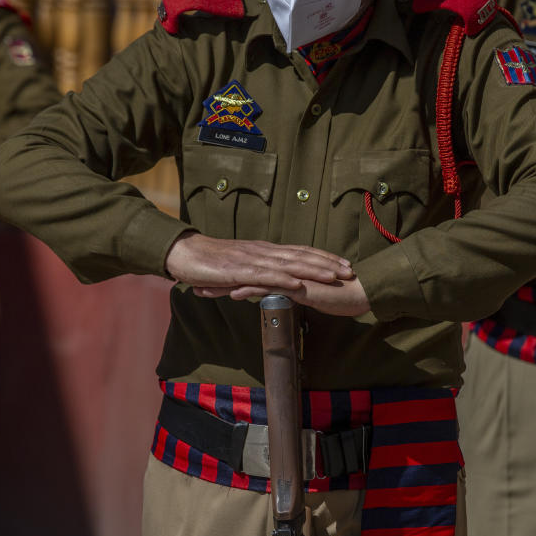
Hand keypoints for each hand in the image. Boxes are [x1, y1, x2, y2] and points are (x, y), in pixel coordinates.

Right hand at [165, 232, 353, 290]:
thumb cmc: (210, 264)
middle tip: (350, 271)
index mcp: (265, 251)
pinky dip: (283, 278)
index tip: (343, 263)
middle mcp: (263, 251)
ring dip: (313, 270)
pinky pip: (265, 274)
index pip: (300, 252)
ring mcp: (252, 259)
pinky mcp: (238, 270)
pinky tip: (297, 284)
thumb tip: (274, 284)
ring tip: (333, 277)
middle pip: (301, 256)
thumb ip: (258, 275)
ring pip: (288, 264)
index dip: (323, 257)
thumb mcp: (240, 269)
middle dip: (328, 263)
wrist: (184, 255)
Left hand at [195, 276, 370, 316]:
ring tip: (203, 291)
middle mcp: (284, 270)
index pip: (251, 272)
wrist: (361, 291)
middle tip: (195, 283)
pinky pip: (269, 288)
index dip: (229, 277)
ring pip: (251, 279)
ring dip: (225, 285)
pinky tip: (233, 295)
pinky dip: (250, 291)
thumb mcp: (310, 294)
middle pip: (244, 273)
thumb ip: (294, 292)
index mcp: (285, 271)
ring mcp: (290, 277)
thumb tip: (282, 297)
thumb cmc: (341, 294)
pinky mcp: (298, 287)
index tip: (209, 282)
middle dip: (218, 279)